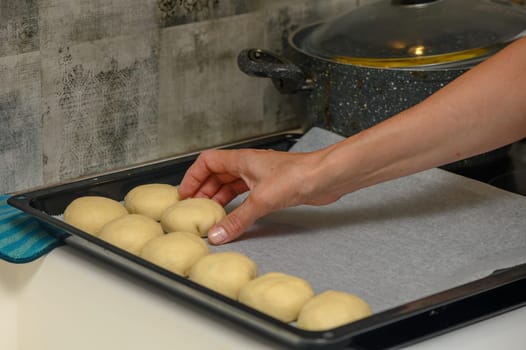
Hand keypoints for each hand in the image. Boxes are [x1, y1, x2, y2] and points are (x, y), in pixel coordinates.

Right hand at [178, 148, 339, 243]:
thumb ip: (238, 219)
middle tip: (195, 208)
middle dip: (204, 190)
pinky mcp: (271, 189)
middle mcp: (249, 166)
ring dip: (219, 198)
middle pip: (217, 174)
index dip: (193, 176)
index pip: (207, 162)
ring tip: (210, 214)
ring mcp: (260, 177)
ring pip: (231, 186)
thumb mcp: (262, 200)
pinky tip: (234, 216)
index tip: (185, 193)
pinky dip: (236, 205)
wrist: (325, 178)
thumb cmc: (299, 175)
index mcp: (242, 160)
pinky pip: (245, 196)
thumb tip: (218, 233)